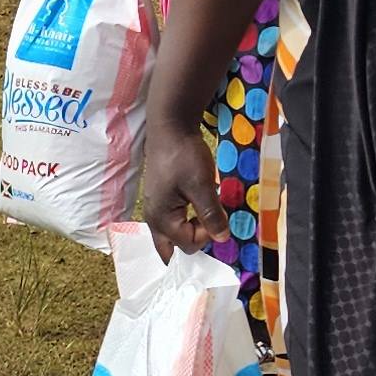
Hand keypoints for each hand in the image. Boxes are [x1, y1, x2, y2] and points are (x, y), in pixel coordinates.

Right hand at [137, 111, 219, 259]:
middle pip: (171, 248)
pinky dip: (186, 221)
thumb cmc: (184, 155)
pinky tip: (198, 207)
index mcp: (161, 219)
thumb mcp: (202, 185)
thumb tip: (222, 239)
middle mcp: (153, 218)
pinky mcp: (160, 198)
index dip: (207, 234)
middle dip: (192, 243)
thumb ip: (211, 214)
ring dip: (190, 231)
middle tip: (211, 228)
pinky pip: (172, 221)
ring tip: (207, 216)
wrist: (170, 127)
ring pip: (172, 235)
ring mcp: (154, 208)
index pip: (188, 245)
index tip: (219, 215)